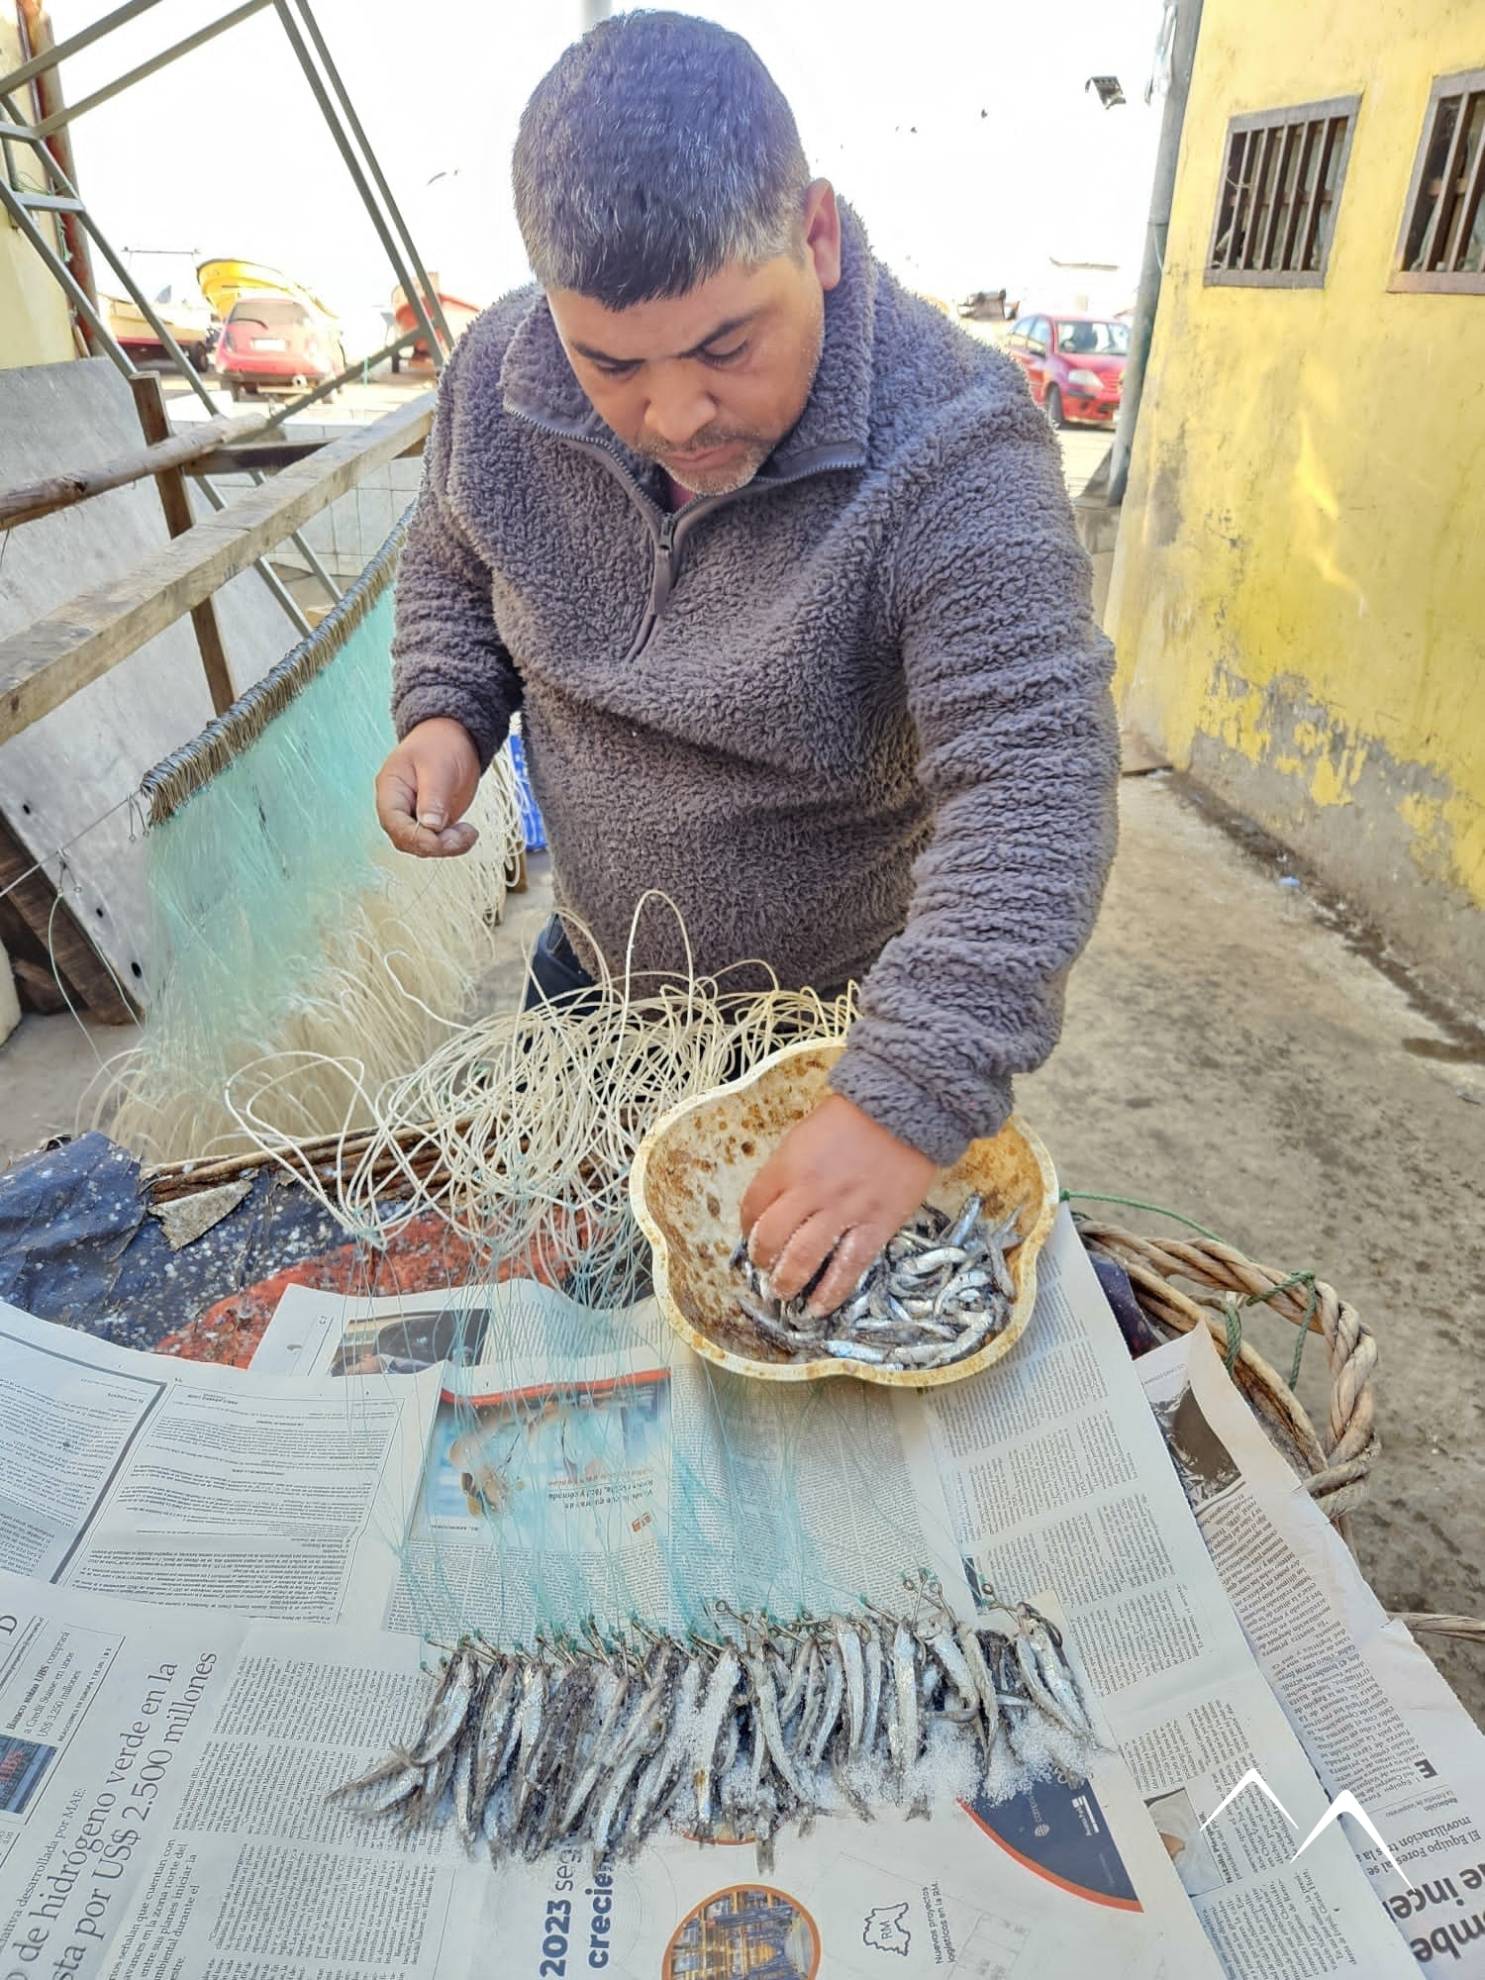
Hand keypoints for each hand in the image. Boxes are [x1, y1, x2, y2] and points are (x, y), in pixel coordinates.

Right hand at [374, 717, 480, 856]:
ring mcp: (415, 816)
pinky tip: (466, 834)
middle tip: (462, 836)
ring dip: (446, 847)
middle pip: (407, 840)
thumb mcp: (438, 766)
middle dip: (434, 845)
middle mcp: (399, 808)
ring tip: (468, 833)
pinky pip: (437, 843)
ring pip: (422, 846)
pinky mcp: (432, 822)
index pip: (394, 823)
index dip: (416, 837)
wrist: (453, 736)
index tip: (440, 838)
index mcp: (391, 790)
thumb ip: (433, 797)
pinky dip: (452, 844)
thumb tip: (431, 826)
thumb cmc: (440, 743)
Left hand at [740, 1093, 937, 1315]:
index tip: (752, 1236)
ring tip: (782, 1294)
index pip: (753, 1206)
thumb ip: (788, 1168)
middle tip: (763, 1270)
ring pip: (803, 1258)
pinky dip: (830, 1292)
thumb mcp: (805, 1134)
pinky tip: (818, 1308)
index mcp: (788, 1166)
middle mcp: (809, 1192)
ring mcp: (843, 1211)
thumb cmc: (852, 1116)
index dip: (747, 1227)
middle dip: (761, 1260)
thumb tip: (776, 1201)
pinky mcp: (876, 1225)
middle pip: (771, 1237)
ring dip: (787, 1282)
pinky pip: (848, 1266)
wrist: (905, 1109)